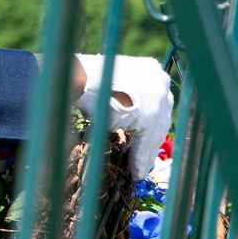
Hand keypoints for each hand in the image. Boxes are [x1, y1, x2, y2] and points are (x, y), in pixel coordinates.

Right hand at [75, 54, 173, 179]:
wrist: (78, 79)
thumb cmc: (87, 80)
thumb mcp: (108, 87)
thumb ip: (121, 97)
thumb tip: (121, 113)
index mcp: (150, 68)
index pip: (155, 102)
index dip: (149, 122)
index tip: (143, 136)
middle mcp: (159, 80)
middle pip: (159, 117)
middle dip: (150, 138)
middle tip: (145, 158)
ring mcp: (157, 97)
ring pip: (154, 131)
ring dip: (145, 153)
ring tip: (139, 169)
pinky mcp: (150, 116)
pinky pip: (147, 140)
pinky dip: (140, 156)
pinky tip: (136, 170)